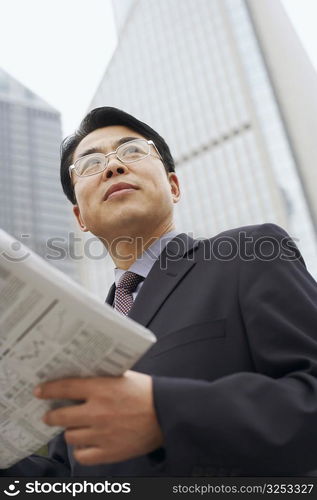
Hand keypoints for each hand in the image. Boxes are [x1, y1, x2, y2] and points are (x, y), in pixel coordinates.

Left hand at [34, 371, 163, 465]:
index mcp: (101, 389)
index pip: (65, 388)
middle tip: (50, 415)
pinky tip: (86, 442)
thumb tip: (81, 378)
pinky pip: (82, 455)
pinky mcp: (109, 452)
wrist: (167, 413)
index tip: (39, 391)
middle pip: (60, 416)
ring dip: (70, 430)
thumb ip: (101, 379)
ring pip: (70, 435)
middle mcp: (97, 411)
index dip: (48, 389)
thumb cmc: (146, 392)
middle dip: (51, 415)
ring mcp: (102, 433)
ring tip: (75, 427)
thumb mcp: (123, 377)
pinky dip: (81, 449)